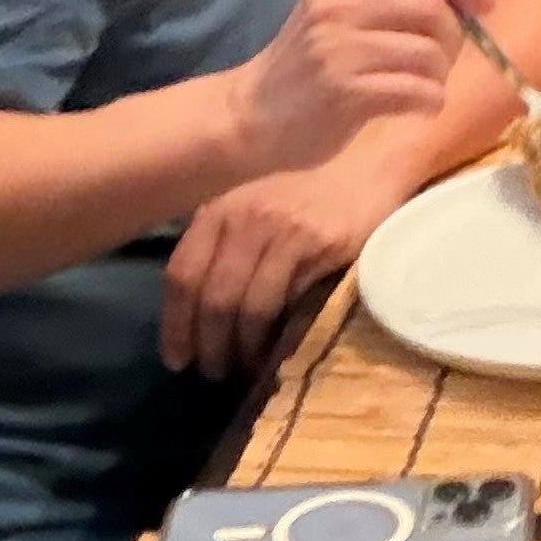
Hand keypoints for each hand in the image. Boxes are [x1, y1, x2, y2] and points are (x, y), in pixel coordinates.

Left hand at [161, 164, 380, 375]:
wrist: (366, 168)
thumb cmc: (304, 196)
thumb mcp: (251, 208)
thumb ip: (222, 245)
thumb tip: (195, 313)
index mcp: (218, 210)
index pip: (181, 274)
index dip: (175, 324)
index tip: (177, 359)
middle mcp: (243, 218)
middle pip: (210, 296)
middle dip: (208, 345)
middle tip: (214, 373)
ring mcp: (280, 230)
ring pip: (244, 305)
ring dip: (239, 348)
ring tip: (244, 371)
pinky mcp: (316, 245)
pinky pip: (284, 303)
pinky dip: (274, 338)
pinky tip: (275, 353)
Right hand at [229, 0, 490, 172]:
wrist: (254, 114)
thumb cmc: (311, 58)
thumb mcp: (348, 4)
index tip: (486, 0)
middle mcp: (337, 4)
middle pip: (432, 7)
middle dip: (454, 35)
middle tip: (442, 57)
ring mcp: (338, 49)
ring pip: (429, 53)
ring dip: (441, 73)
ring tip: (424, 82)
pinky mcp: (343, 93)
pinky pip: (416, 91)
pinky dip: (429, 101)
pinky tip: (417, 105)